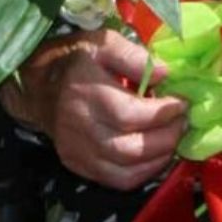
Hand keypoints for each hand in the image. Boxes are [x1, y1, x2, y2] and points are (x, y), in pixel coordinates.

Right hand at [0, 29, 187, 189]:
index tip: (182, 103)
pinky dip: (142, 173)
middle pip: (131, 147)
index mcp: (86, 92)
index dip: (162, 113)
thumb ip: (133, 56)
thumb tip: (165, 73)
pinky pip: (116, 180)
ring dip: (158, 158)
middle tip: (183, 123)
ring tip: (174, 138)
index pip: (130, 114)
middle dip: (166, 138)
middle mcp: (80, 126)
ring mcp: (77, 150)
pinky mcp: (78, 164)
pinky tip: (155, 156)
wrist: (37, 85)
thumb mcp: (102, 42)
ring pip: (126, 170)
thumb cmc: (74, 60)